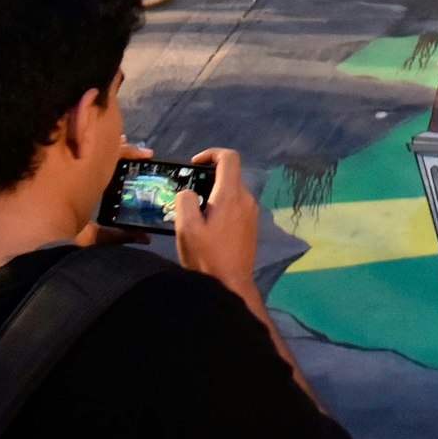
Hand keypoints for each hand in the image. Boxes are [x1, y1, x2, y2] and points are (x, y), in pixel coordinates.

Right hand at [170, 146, 265, 300]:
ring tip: (194, 213)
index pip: (229, 158)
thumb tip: (189, 193)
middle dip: (208, 178)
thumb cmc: (207, 256)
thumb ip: (185, 202)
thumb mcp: (187, 228)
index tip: (193, 164)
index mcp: (231, 195)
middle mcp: (246, 199)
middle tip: (188, 194)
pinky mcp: (252, 226)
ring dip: (214, 195)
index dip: (211, 153)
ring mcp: (252, 213)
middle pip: (230, 175)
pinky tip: (208, 226)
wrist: (231, 284)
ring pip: (232, 192)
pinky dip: (222, 206)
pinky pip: (237, 206)